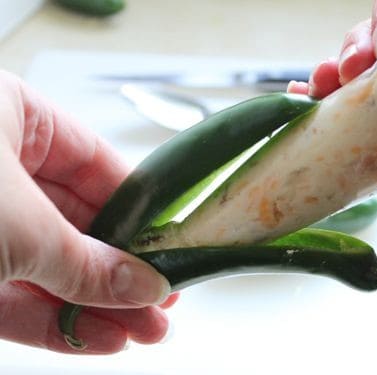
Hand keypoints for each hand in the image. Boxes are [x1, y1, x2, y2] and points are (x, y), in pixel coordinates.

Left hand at [0, 71, 177, 352]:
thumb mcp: (18, 223)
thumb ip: (85, 260)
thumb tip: (144, 285)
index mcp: (13, 118)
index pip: (99, 167)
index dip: (141, 213)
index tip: (171, 249)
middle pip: (79, 224)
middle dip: (120, 272)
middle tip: (160, 303)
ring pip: (48, 265)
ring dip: (96, 305)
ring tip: (142, 332)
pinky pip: (12, 295)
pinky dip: (53, 321)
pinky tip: (98, 339)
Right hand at [289, 0, 376, 296]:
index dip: (368, 37)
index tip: (362, 52)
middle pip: (366, 67)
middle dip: (341, 63)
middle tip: (342, 73)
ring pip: (351, 102)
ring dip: (324, 89)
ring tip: (315, 89)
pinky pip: (343, 140)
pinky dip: (318, 125)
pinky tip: (303, 109)